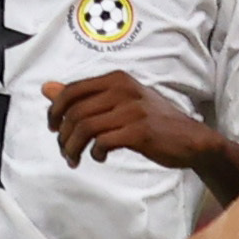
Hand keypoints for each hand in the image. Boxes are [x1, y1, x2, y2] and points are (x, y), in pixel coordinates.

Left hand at [43, 70, 216, 171]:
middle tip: (65, 151)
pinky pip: (103, 142)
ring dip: (74, 148)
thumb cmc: (153, 120)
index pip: (71, 91)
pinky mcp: (140, 131)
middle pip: (75, 112)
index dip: (55, 111)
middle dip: (63, 136)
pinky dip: (95, 153)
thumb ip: (84, 95)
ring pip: (85, 128)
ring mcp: (133, 110)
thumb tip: (46, 88)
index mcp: (117, 79)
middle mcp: (123, 90)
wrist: (191, 139)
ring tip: (75, 159)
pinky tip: (100, 157)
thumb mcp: (119, 102)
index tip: (54, 128)